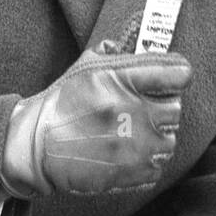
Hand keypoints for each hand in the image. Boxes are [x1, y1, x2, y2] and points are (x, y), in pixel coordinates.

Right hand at [1, 49, 190, 196]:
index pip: (178, 73)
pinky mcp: (132, 172)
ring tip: (132, 136)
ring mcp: (135, 145)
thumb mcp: (85, 67)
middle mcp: (134, 111)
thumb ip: (113, 53)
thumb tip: (135, 43)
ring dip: (155, 138)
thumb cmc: (62, 104)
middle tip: (142, 112)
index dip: (176, 75)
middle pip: (176, 109)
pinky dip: (146, 163)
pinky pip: (158, 166)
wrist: (37, 146)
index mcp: (123, 79)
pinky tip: (126, 155)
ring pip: (169, 140)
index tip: (170, 80)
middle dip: (161, 109)